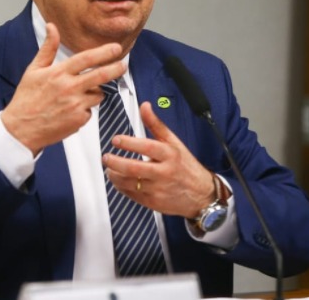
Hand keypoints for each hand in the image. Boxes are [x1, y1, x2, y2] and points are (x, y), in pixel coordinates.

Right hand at [2, 23, 126, 154]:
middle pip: (101, 75)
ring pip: (98, 94)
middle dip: (116, 68)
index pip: (86, 58)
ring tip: (77, 95)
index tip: (116, 48)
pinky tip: (69, 111)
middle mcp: (69, 88)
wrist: (21, 130)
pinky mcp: (79, 121)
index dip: (104, 52)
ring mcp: (75, 105)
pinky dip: (84, 110)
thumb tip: (52, 26)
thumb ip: (48, 48)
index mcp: (58, 73)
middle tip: (123, 65)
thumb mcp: (34, 70)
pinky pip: (90, 111)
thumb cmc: (26, 99)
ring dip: (94, 92)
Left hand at [102, 101, 214, 217]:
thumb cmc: (186, 166)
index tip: (116, 140)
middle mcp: (164, 172)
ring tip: (110, 169)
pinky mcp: (153, 202)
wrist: (201, 194)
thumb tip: (144, 106)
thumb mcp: (174, 142)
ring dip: (114, 175)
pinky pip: (132, 195)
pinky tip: (118, 180)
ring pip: (129, 183)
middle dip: (115, 162)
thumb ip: (155, 124)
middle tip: (106, 157)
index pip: (146, 147)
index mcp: (169, 154)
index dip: (128, 143)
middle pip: (133, 168)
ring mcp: (158, 189)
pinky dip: (121, 187)